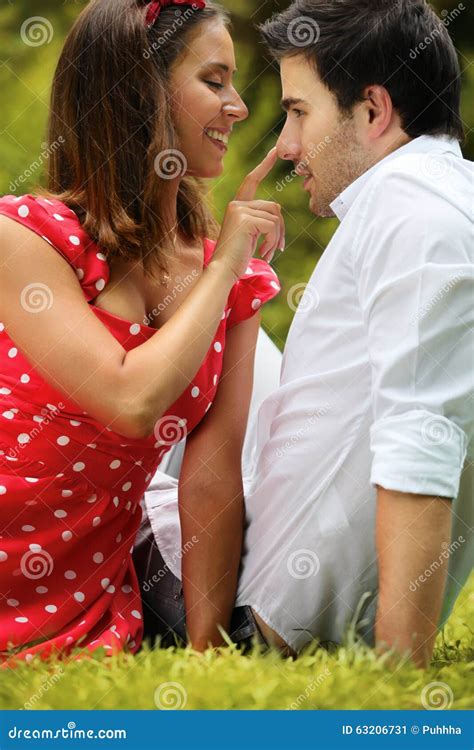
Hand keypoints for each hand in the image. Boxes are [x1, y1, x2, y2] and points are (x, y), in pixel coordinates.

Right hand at [211, 147, 284, 280]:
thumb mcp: (250, 235)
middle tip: (278, 248)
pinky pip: (272, 226)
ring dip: (276, 238)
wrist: (223, 270)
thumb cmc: (236, 257)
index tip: (276, 150)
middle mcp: (236, 204)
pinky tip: (263, 254)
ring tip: (268, 253)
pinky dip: (273, 241)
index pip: (251, 180)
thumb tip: (278, 211)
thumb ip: (260, 220)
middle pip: (274, 207)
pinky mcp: (245, 219)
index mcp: (237, 206)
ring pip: (275, 218)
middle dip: (280, 229)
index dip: (265, 165)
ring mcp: (240, 210)